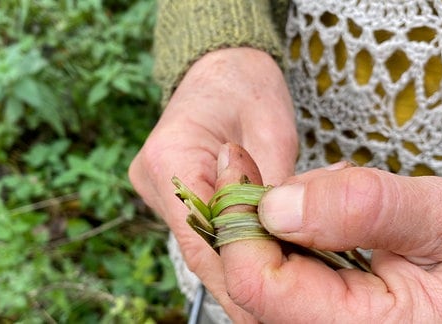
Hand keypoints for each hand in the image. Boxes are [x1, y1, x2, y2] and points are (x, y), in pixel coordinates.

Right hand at [129, 48, 296, 321]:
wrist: (220, 68)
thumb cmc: (245, 86)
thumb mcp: (273, 128)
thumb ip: (273, 186)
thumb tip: (286, 239)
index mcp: (169, 157)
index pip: (200, 234)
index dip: (237, 277)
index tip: (268, 309)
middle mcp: (155, 181)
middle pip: (200, 249)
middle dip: (243, 279)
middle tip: (282, 308)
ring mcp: (160, 192)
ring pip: (203, 246)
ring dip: (242, 267)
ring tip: (285, 286)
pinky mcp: (174, 198)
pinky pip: (206, 233)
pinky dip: (237, 249)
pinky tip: (269, 261)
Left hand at [219, 162, 441, 321]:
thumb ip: (364, 209)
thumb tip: (276, 206)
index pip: (261, 287)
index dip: (236, 222)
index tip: (234, 163)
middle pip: (246, 288)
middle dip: (238, 220)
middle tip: (246, 166)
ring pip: (255, 285)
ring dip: (254, 226)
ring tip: (281, 183)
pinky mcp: (326, 317)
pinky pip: (277, 281)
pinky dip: (275, 237)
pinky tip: (299, 209)